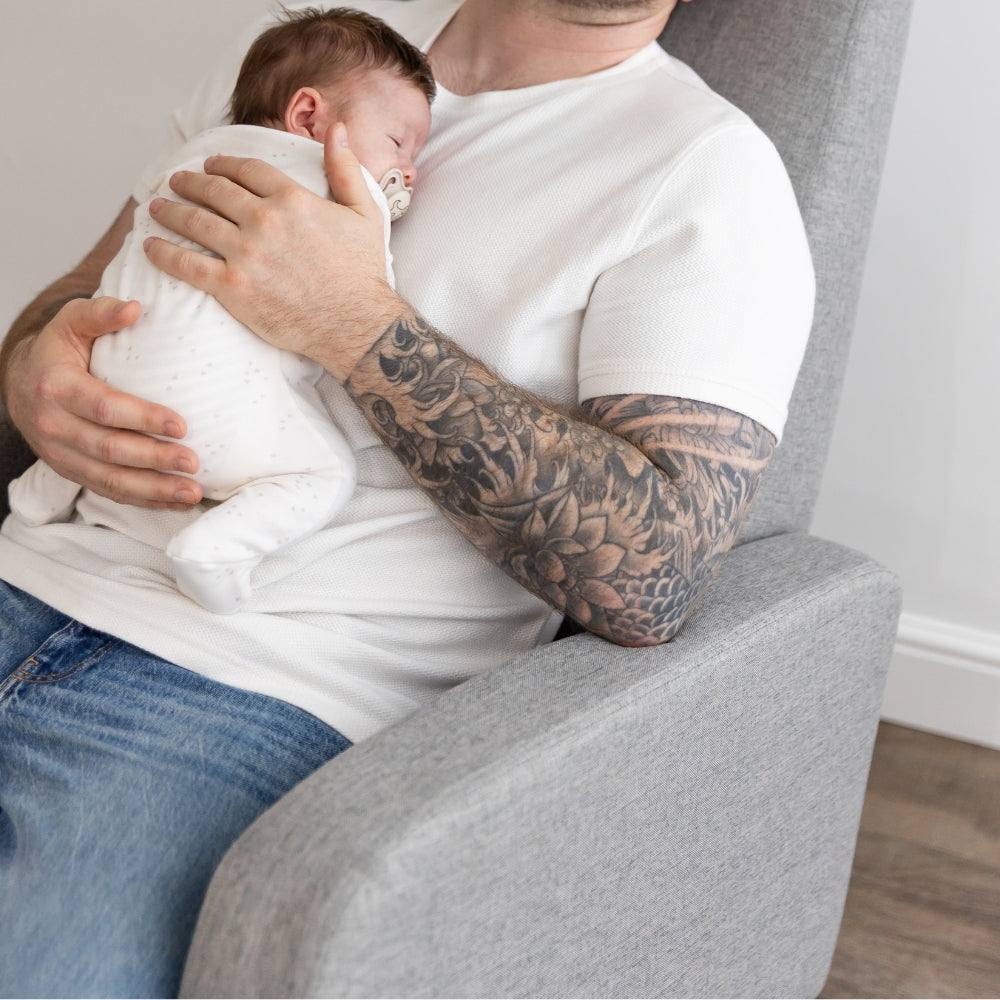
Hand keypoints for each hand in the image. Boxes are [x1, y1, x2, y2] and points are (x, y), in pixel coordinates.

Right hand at [4, 296, 201, 508]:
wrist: (21, 383)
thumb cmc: (57, 351)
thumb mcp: (71, 322)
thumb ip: (100, 313)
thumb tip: (135, 307)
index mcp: (57, 388)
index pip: (104, 408)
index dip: (143, 418)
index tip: (181, 425)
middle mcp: (55, 426)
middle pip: (110, 450)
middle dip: (154, 459)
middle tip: (193, 462)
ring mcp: (61, 454)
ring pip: (110, 480)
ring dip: (154, 489)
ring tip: (192, 492)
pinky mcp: (72, 472)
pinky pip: (108, 492)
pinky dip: (144, 500)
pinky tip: (175, 501)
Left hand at [144, 123, 405, 382]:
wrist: (356, 325)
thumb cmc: (362, 273)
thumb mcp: (364, 213)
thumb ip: (345, 168)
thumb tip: (338, 127)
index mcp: (292, 199)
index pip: (247, 170)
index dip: (224, 165)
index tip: (210, 166)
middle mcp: (264, 220)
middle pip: (215, 191)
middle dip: (190, 183)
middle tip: (176, 181)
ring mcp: (245, 254)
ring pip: (195, 222)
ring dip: (171, 211)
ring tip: (158, 208)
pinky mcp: (232, 287)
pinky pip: (187, 264)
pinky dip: (164, 253)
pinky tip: (150, 246)